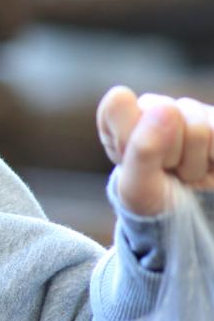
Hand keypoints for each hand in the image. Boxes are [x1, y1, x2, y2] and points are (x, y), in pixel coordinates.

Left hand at [98, 86, 213, 215]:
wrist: (191, 216)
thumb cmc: (155, 199)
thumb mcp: (138, 186)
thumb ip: (143, 149)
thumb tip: (166, 109)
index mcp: (117, 117)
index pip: (118, 104)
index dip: (132, 136)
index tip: (137, 161)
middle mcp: (151, 106)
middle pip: (165, 113)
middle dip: (168, 154)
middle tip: (166, 170)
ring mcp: (188, 110)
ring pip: (198, 126)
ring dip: (195, 160)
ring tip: (186, 170)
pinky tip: (208, 162)